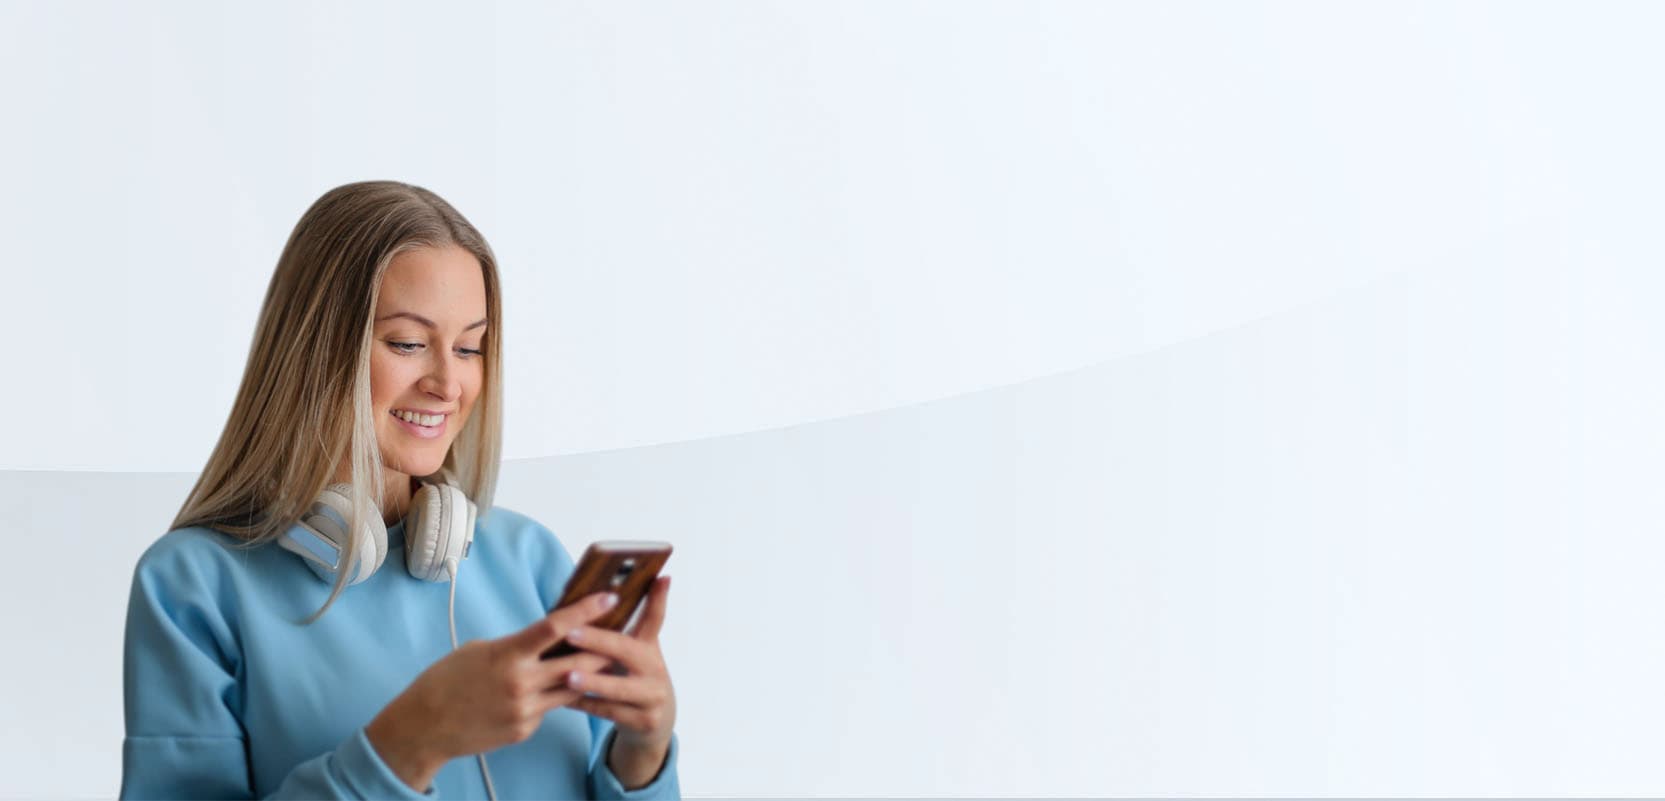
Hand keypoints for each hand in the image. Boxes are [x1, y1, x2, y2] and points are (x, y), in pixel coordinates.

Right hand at [366, 592, 617, 789]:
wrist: (424, 726)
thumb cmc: (447, 681)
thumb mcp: (480, 650)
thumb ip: (517, 645)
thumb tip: (548, 638)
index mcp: (507, 654)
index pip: (556, 626)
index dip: (587, 610)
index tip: (610, 597)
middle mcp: (520, 683)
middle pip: (578, 662)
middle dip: (603, 648)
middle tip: (623, 633)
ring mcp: (525, 709)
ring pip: (572, 688)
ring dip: (589, 674)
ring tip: (605, 660)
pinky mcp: (524, 729)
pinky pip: (550, 709)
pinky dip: (555, 697)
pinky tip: (555, 690)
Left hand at [562, 576, 676, 784]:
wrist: (655, 720)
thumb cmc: (634, 674)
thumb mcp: (637, 648)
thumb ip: (629, 623)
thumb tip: (620, 587)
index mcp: (650, 646)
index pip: (655, 616)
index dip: (657, 598)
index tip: (652, 579)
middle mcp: (655, 669)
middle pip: (627, 650)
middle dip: (597, 641)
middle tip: (571, 633)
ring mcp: (652, 696)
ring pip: (618, 689)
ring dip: (591, 681)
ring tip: (568, 676)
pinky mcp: (644, 721)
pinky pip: (608, 713)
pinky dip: (585, 705)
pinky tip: (563, 700)